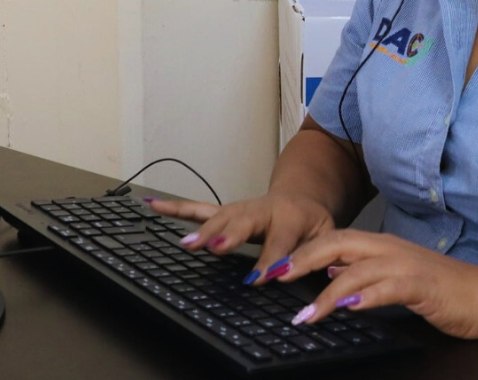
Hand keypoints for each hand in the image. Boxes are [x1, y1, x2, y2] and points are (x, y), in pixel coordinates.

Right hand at [145, 193, 334, 279]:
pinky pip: (199, 210)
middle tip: (216, 247)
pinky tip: (153, 205)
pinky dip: (176, 209)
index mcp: (291, 217)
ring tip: (186, 243)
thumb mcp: (325, 238)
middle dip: (229, 234)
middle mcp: (262, 210)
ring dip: (203, 229)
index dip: (269, 262)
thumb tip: (307, 274)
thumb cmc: (312, 224)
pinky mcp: (225, 212)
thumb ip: (314, 255)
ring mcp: (241, 209)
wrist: (303, 198)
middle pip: (244, 222)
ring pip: (219, 216)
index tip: (258, 280)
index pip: (279, 243)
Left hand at [269, 229, 477, 338]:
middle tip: (275, 279)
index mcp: (381, 245)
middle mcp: (389, 248)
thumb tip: (330, 270)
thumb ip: (363, 271)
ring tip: (305, 315)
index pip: (333, 239)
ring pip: (357, 269)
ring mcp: (405, 264)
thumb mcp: (394, 276)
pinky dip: (365, 297)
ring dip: (327, 292)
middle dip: (303, 260)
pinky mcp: (421, 285)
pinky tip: (348, 309)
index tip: (274, 269)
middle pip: (338, 243)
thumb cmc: (440, 288)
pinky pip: (387, 288)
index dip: (302, 252)